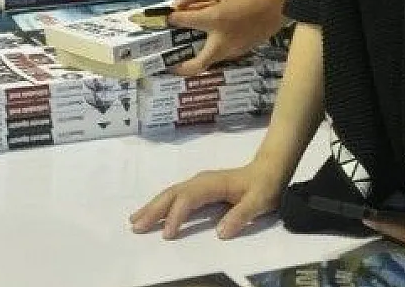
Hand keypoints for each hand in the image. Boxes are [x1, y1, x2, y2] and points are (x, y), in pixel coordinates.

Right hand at [130, 160, 285, 239]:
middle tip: (136, 226)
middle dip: (153, 210)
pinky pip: (175, 196)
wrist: (270, 170)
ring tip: (135, 220)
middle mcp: (201, 181)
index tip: (167, 235)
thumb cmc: (264, 186)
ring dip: (152, 206)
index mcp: (212, 184)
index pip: (188, 199)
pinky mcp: (198, 188)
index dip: (176, 216)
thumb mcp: (259, 202)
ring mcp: (198, 183)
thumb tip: (220, 233)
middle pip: (172, 194)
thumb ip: (241, 216)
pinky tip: (152, 212)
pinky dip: (161, 204)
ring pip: (170, 194)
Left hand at [166, 0, 286, 75]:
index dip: (173, 18)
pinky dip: (212, 49)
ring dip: (197, 57)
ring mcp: (234, 50)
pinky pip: (221, 54)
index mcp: (215, 20)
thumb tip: (178, 4)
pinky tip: (212, 36)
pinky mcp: (243, 51)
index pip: (184, 22)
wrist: (282, 2)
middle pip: (197, 65)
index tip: (170, 16)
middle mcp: (222, 41)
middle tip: (171, 63)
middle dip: (181, 68)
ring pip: (210, 60)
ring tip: (190, 43)